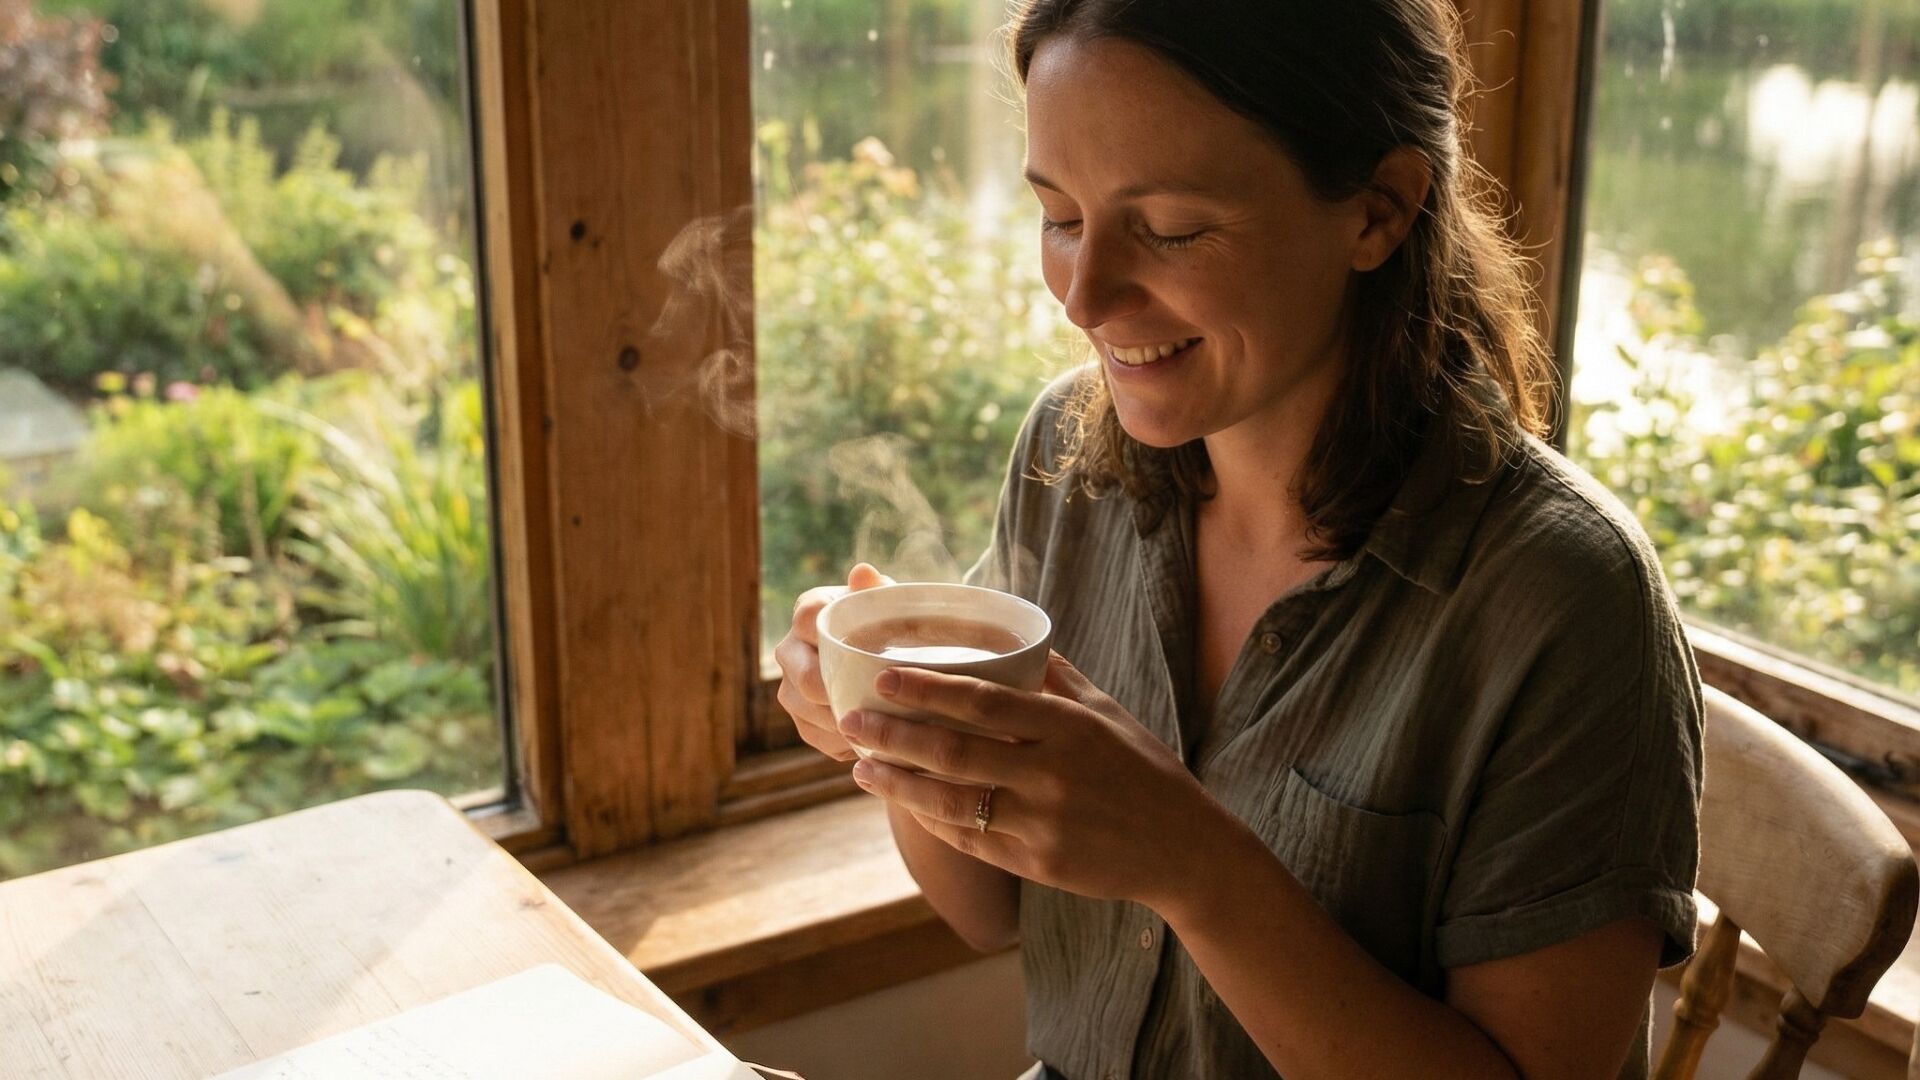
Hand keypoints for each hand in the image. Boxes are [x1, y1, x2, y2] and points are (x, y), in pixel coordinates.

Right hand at [773, 563, 893, 760]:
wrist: (884, 661)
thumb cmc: (887, 625)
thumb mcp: (888, 606)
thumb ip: (877, 590)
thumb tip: (863, 572)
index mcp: (809, 612)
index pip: (807, 619)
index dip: (828, 636)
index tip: (861, 651)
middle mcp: (790, 649)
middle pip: (802, 676)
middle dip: (835, 692)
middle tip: (872, 701)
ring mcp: (790, 687)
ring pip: (805, 710)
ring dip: (841, 720)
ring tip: (878, 725)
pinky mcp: (800, 720)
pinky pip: (815, 735)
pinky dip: (843, 740)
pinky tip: (870, 739)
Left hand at [837, 652, 1224, 909]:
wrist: (1184, 848)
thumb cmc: (1142, 769)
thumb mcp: (1108, 713)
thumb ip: (1056, 678)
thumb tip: (1011, 634)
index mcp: (1068, 727)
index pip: (983, 701)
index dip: (926, 689)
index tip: (881, 678)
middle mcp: (1052, 774)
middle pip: (955, 752)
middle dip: (894, 736)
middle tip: (850, 720)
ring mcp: (1043, 824)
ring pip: (952, 802)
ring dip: (899, 785)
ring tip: (861, 768)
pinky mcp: (1038, 865)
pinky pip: (971, 841)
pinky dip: (932, 822)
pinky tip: (904, 804)